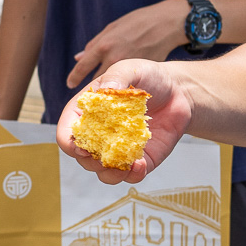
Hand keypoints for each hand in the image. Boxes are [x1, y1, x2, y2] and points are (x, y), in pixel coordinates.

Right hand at [57, 60, 194, 183]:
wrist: (178, 91)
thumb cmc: (148, 76)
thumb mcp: (130, 69)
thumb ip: (117, 77)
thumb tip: (104, 91)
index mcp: (87, 113)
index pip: (67, 132)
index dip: (69, 142)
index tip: (81, 146)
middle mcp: (98, 135)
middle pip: (82, 157)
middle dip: (90, 161)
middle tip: (104, 157)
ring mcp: (118, 149)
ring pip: (103, 172)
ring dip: (110, 174)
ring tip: (125, 165)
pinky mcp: (139, 160)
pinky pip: (130, 176)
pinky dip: (133, 175)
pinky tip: (140, 164)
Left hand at [66, 0, 189, 89]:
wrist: (167, 23)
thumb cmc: (138, 21)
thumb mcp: (113, 27)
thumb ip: (94, 44)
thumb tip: (78, 57)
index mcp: (104, 46)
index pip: (83, 67)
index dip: (74, 77)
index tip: (69, 84)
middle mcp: (114, 59)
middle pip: (96, 79)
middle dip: (92, 85)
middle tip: (89, 91)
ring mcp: (129, 68)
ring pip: (112, 84)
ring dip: (108, 87)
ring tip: (107, 91)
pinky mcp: (142, 73)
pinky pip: (128, 82)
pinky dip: (125, 84)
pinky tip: (127, 84)